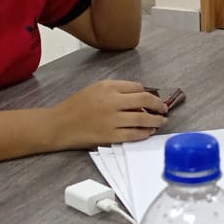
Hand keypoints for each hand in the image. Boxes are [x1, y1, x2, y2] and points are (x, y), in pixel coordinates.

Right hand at [48, 79, 168, 148]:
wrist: (59, 124)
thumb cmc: (75, 106)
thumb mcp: (94, 89)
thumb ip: (115, 89)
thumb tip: (137, 95)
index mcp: (108, 87)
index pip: (137, 87)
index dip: (149, 93)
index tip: (153, 99)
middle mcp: (112, 101)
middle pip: (144, 100)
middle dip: (159, 105)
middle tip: (164, 109)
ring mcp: (112, 120)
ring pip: (142, 118)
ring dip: (156, 120)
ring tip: (162, 121)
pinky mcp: (110, 136)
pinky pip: (133, 134)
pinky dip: (144, 133)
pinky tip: (149, 132)